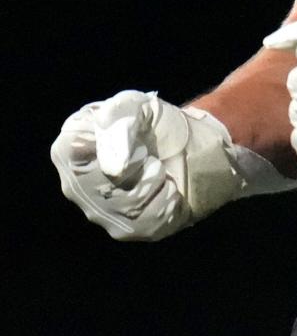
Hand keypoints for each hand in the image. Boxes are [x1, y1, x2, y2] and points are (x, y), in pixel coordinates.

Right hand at [51, 91, 243, 240]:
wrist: (188, 149)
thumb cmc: (154, 124)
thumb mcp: (138, 104)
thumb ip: (119, 117)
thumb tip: (113, 166)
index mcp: (70, 146)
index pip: (74, 152)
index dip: (112, 145)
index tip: (135, 138)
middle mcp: (74, 185)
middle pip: (104, 183)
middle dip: (139, 164)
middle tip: (150, 154)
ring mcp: (98, 212)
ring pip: (129, 204)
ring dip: (156, 180)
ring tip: (159, 169)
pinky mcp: (125, 230)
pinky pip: (149, 220)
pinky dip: (168, 198)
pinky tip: (167, 188)